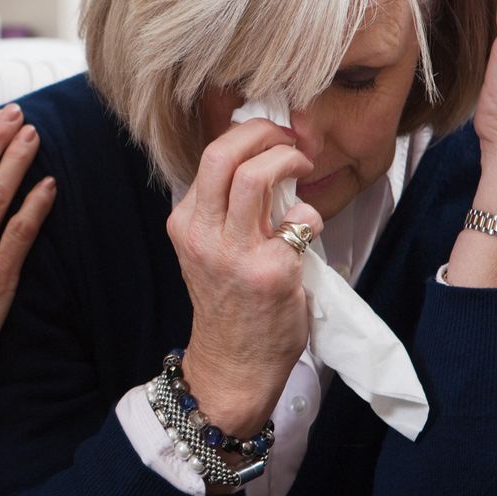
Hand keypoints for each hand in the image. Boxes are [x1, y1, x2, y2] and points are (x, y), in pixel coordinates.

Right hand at [166, 119, 321, 435]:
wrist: (234, 361)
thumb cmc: (228, 303)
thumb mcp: (208, 250)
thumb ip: (224, 210)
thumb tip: (264, 160)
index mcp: (185, 223)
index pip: (211, 156)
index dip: (249, 134)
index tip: (272, 136)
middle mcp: (203, 234)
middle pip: (225, 155)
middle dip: (265, 134)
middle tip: (290, 141)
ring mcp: (235, 252)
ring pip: (257, 177)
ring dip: (289, 161)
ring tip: (302, 168)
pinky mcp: (271, 270)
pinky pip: (300, 219)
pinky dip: (310, 216)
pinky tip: (307, 231)